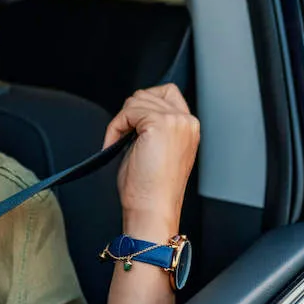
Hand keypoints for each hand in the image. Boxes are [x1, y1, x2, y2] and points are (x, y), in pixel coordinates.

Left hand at [102, 84, 199, 239]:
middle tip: (122, 138)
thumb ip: (151, 126)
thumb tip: (133, 113)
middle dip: (129, 114)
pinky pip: (127, 112)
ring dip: (121, 121)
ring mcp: (175, 121)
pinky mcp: (159, 123)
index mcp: (189, 128)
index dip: (144, 106)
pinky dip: (115, 127)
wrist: (152, 209)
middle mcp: (187, 121)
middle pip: (148, 94)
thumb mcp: (156, 149)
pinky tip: (114, 145)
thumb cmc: (151, 190)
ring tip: (118, 144)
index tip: (132, 129)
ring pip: (137, 100)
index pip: (167, 94)